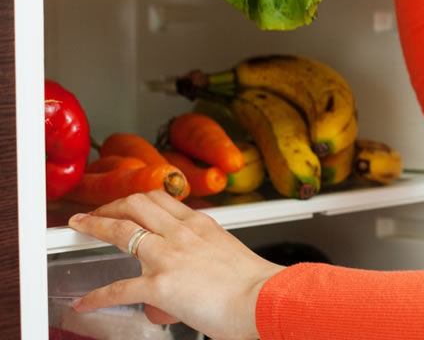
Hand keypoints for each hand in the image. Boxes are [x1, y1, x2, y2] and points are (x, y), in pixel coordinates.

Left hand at [67, 190, 283, 339]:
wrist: (263, 298)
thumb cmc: (254, 284)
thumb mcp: (231, 251)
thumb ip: (210, 250)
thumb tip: (202, 264)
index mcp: (201, 224)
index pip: (161, 199)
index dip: (136, 199)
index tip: (126, 205)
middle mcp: (182, 233)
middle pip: (136, 204)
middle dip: (110, 206)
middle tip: (96, 215)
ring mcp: (168, 256)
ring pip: (122, 230)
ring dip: (96, 227)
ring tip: (81, 229)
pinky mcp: (159, 285)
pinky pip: (118, 288)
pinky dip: (97, 296)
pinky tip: (86, 301)